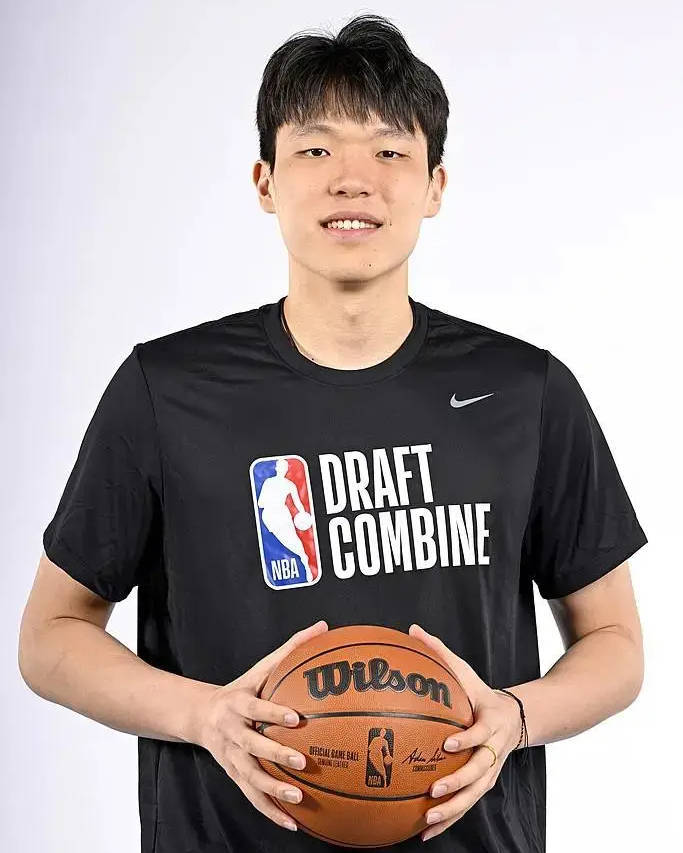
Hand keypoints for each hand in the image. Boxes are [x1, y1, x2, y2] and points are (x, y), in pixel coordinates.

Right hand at [194, 619, 328, 832]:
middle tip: (302, 762)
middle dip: (276, 754)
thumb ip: (292, 648)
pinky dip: (271, 811)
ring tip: (298, 798)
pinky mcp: (233, 775)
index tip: (296, 719)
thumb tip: (324, 626)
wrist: (200, 715)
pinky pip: (251, 797)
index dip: (274, 713)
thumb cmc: (242, 688)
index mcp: (239, 703)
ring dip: (273, 790)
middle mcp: (232, 731)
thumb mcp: (262, 667)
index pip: (257, 708)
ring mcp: (231, 757)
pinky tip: (293, 823)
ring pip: (250, 777)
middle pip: (252, 746)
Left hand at [408, 624, 521, 841]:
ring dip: (452, 810)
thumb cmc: (479, 693)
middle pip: (479, 773)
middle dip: (457, 785)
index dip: (466, 741)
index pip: (480, 735)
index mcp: (490, 723)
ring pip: (473, 796)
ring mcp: (490, 771)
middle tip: (433, 792)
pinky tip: (425, 832)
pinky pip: (466, 806)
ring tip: (428, 820)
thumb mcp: (464, 671)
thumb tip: (411, 629)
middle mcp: (492, 751)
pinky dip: (449, 820)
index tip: (447, 745)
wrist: (513, 717)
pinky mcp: (483, 784)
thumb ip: (439, 652)